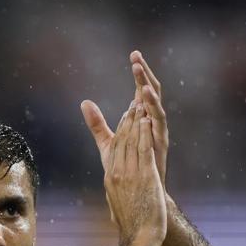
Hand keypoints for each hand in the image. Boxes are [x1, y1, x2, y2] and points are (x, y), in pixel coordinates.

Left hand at [81, 51, 169, 185]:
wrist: (142, 191)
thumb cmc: (128, 168)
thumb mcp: (109, 142)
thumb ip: (97, 124)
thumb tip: (84, 103)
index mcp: (143, 118)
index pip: (141, 89)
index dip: (139, 72)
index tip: (133, 54)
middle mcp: (153, 121)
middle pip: (151, 91)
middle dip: (145, 74)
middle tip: (137, 57)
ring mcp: (158, 130)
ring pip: (157, 103)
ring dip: (149, 88)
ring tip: (139, 75)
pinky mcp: (161, 141)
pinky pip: (159, 121)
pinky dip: (154, 108)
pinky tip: (145, 97)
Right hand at [81, 94, 166, 245]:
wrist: (138, 236)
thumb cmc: (132, 224)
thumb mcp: (119, 203)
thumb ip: (117, 190)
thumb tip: (113, 185)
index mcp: (110, 177)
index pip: (114, 146)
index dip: (121, 128)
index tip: (126, 115)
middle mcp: (117, 173)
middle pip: (121, 140)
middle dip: (127, 120)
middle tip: (133, 103)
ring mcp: (130, 174)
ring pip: (131, 141)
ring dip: (136, 121)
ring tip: (140, 105)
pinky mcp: (145, 177)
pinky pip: (144, 150)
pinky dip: (145, 133)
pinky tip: (148, 121)